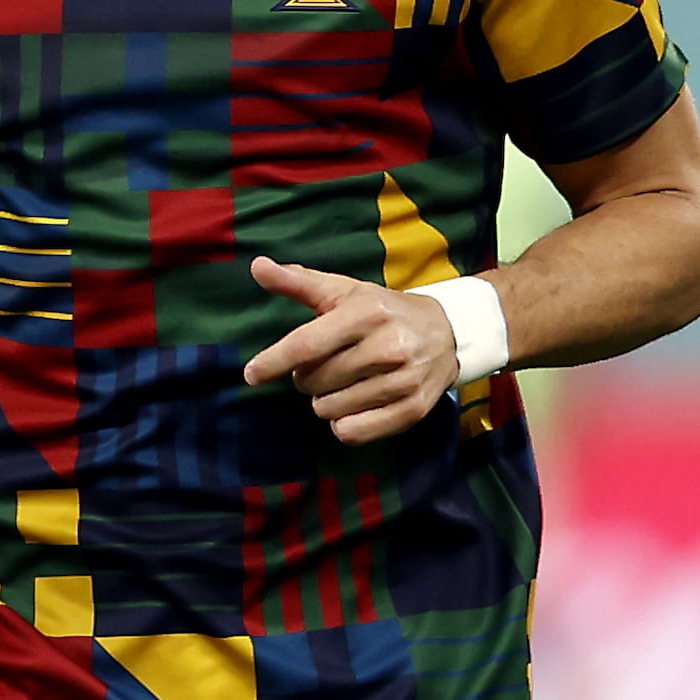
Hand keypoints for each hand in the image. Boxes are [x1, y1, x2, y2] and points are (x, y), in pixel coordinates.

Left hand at [240, 258, 460, 442]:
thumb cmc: (383, 311)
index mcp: (367, 313)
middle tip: (328, 364)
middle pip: (312, 382)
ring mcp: (403, 381)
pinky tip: (357, 404)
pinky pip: (351, 433)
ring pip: (328, 410)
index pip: (306, 344)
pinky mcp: (413, 410)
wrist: (448, 332)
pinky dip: (344, 423)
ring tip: (347, 382)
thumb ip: (298, 282)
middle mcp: (388, 346)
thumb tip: (257, 266)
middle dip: (308, 378)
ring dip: (326, 401)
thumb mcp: (343, 291)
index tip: (251, 374)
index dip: (273, 362)